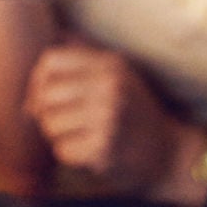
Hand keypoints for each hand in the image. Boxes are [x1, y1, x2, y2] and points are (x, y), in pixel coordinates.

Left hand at [22, 40, 198, 199]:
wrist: (168, 153)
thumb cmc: (134, 112)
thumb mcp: (119, 74)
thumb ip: (84, 57)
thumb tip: (45, 52)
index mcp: (110, 64)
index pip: (50, 61)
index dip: (38, 80)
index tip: (44, 97)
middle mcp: (110, 87)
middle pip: (45, 95)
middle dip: (46, 113)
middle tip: (63, 122)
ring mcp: (108, 118)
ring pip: (50, 125)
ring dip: (58, 136)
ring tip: (81, 135)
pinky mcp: (104, 149)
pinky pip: (62, 150)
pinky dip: (70, 154)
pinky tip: (89, 151)